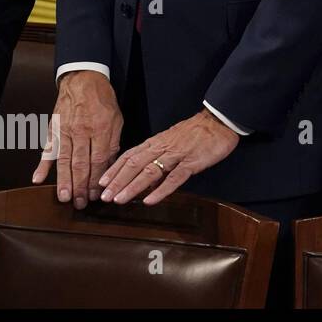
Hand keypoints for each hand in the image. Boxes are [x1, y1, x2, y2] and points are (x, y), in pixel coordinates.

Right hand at [33, 69, 122, 207]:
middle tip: (80, 204)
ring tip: (64, 198)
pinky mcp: (53, 129)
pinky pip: (47, 149)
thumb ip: (113, 143)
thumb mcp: (117, 119)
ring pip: (64, 160)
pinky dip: (42, 165)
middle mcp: (82, 132)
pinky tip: (37, 180)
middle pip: (81, 164)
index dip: (98, 180)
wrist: (83, 80)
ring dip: (64, 181)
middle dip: (81, 186)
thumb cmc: (103, 101)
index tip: (97, 195)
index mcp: (102, 129)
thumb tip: (110, 166)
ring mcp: (65, 131)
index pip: (100, 160)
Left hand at [99, 109, 239, 204]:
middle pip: (135, 164)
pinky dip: (161, 190)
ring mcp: (177, 155)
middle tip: (104, 196)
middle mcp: (162, 148)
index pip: (130, 155)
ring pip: (150, 171)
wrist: (219, 121)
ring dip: (132, 186)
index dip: (115, 169)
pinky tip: (150, 200)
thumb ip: (159, 159)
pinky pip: (174, 177)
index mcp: (156, 142)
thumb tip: (147, 181)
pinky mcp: (192, 162)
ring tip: (119, 199)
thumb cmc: (197, 132)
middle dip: (118, 181)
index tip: (101, 182)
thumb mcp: (173, 142)